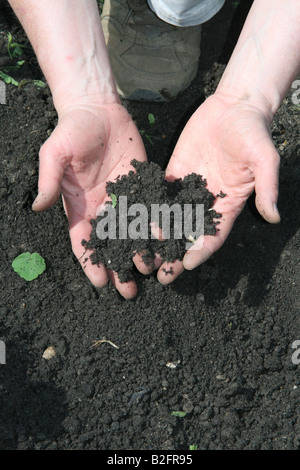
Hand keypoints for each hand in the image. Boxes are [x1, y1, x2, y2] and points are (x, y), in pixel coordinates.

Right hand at [33, 103, 146, 297]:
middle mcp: (103, 207)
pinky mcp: (142, 184)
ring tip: (150, 273)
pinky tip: (166, 242)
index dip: (90, 262)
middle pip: (111, 244)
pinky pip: (151, 208)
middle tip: (129, 291)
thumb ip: (49, 181)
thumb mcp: (55, 153)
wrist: (97, 108)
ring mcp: (124, 197)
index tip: (99, 284)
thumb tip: (38, 207)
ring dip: (140, 253)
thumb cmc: (71, 130)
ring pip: (133, 232)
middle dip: (118, 267)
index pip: (84, 241)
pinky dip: (157, 226)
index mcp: (80, 206)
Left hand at [157, 93, 280, 283]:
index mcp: (228, 204)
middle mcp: (206, 201)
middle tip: (160, 272)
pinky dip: (147, 207)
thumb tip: (274, 217)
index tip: (187, 264)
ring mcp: (188, 188)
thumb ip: (267, 187)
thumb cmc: (253, 132)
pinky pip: (159, 193)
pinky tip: (133, 219)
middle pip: (189, 233)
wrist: (234, 106)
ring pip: (170, 218)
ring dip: (157, 237)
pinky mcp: (174, 173)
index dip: (202, 250)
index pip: (215, 234)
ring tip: (142, 253)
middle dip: (175, 253)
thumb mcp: (264, 159)